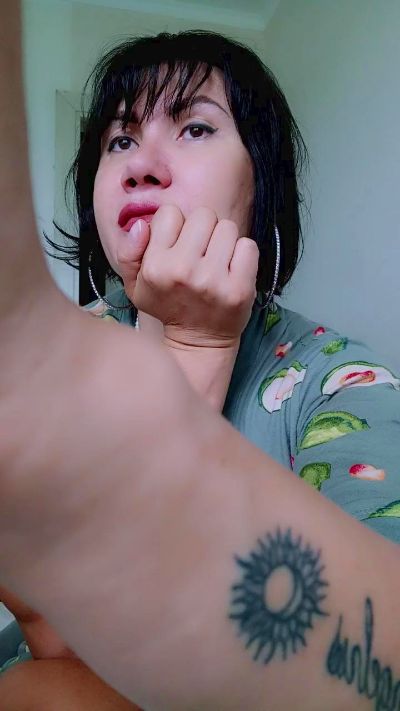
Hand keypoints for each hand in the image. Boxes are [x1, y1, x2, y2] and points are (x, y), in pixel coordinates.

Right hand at [117, 205, 258, 347]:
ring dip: (223, 241)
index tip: (178, 246)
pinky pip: (248, 246)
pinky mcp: (240, 288)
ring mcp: (214, 280)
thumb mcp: (135, 285)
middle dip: (203, 230)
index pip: (171, 213)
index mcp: (156, 267)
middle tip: (201, 253)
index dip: (176, 226)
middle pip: (204, 215)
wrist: (198, 341)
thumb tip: (140, 224)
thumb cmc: (168, 306)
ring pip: (227, 227)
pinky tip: (232, 270)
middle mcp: (183, 271)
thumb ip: (128, 252)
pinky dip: (242, 254)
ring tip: (216, 262)